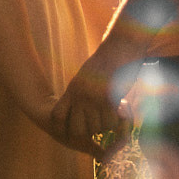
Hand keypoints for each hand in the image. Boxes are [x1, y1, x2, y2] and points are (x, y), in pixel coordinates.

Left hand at [49, 38, 139, 157]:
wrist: (121, 46)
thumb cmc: (107, 58)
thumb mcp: (86, 74)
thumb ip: (80, 90)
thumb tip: (78, 104)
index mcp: (73, 89)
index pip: (57, 116)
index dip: (62, 126)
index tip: (72, 128)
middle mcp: (81, 96)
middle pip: (77, 129)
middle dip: (88, 132)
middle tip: (98, 126)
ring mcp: (95, 98)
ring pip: (96, 128)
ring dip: (105, 126)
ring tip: (111, 117)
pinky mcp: (110, 99)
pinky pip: (110, 122)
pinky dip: (116, 122)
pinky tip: (120, 113)